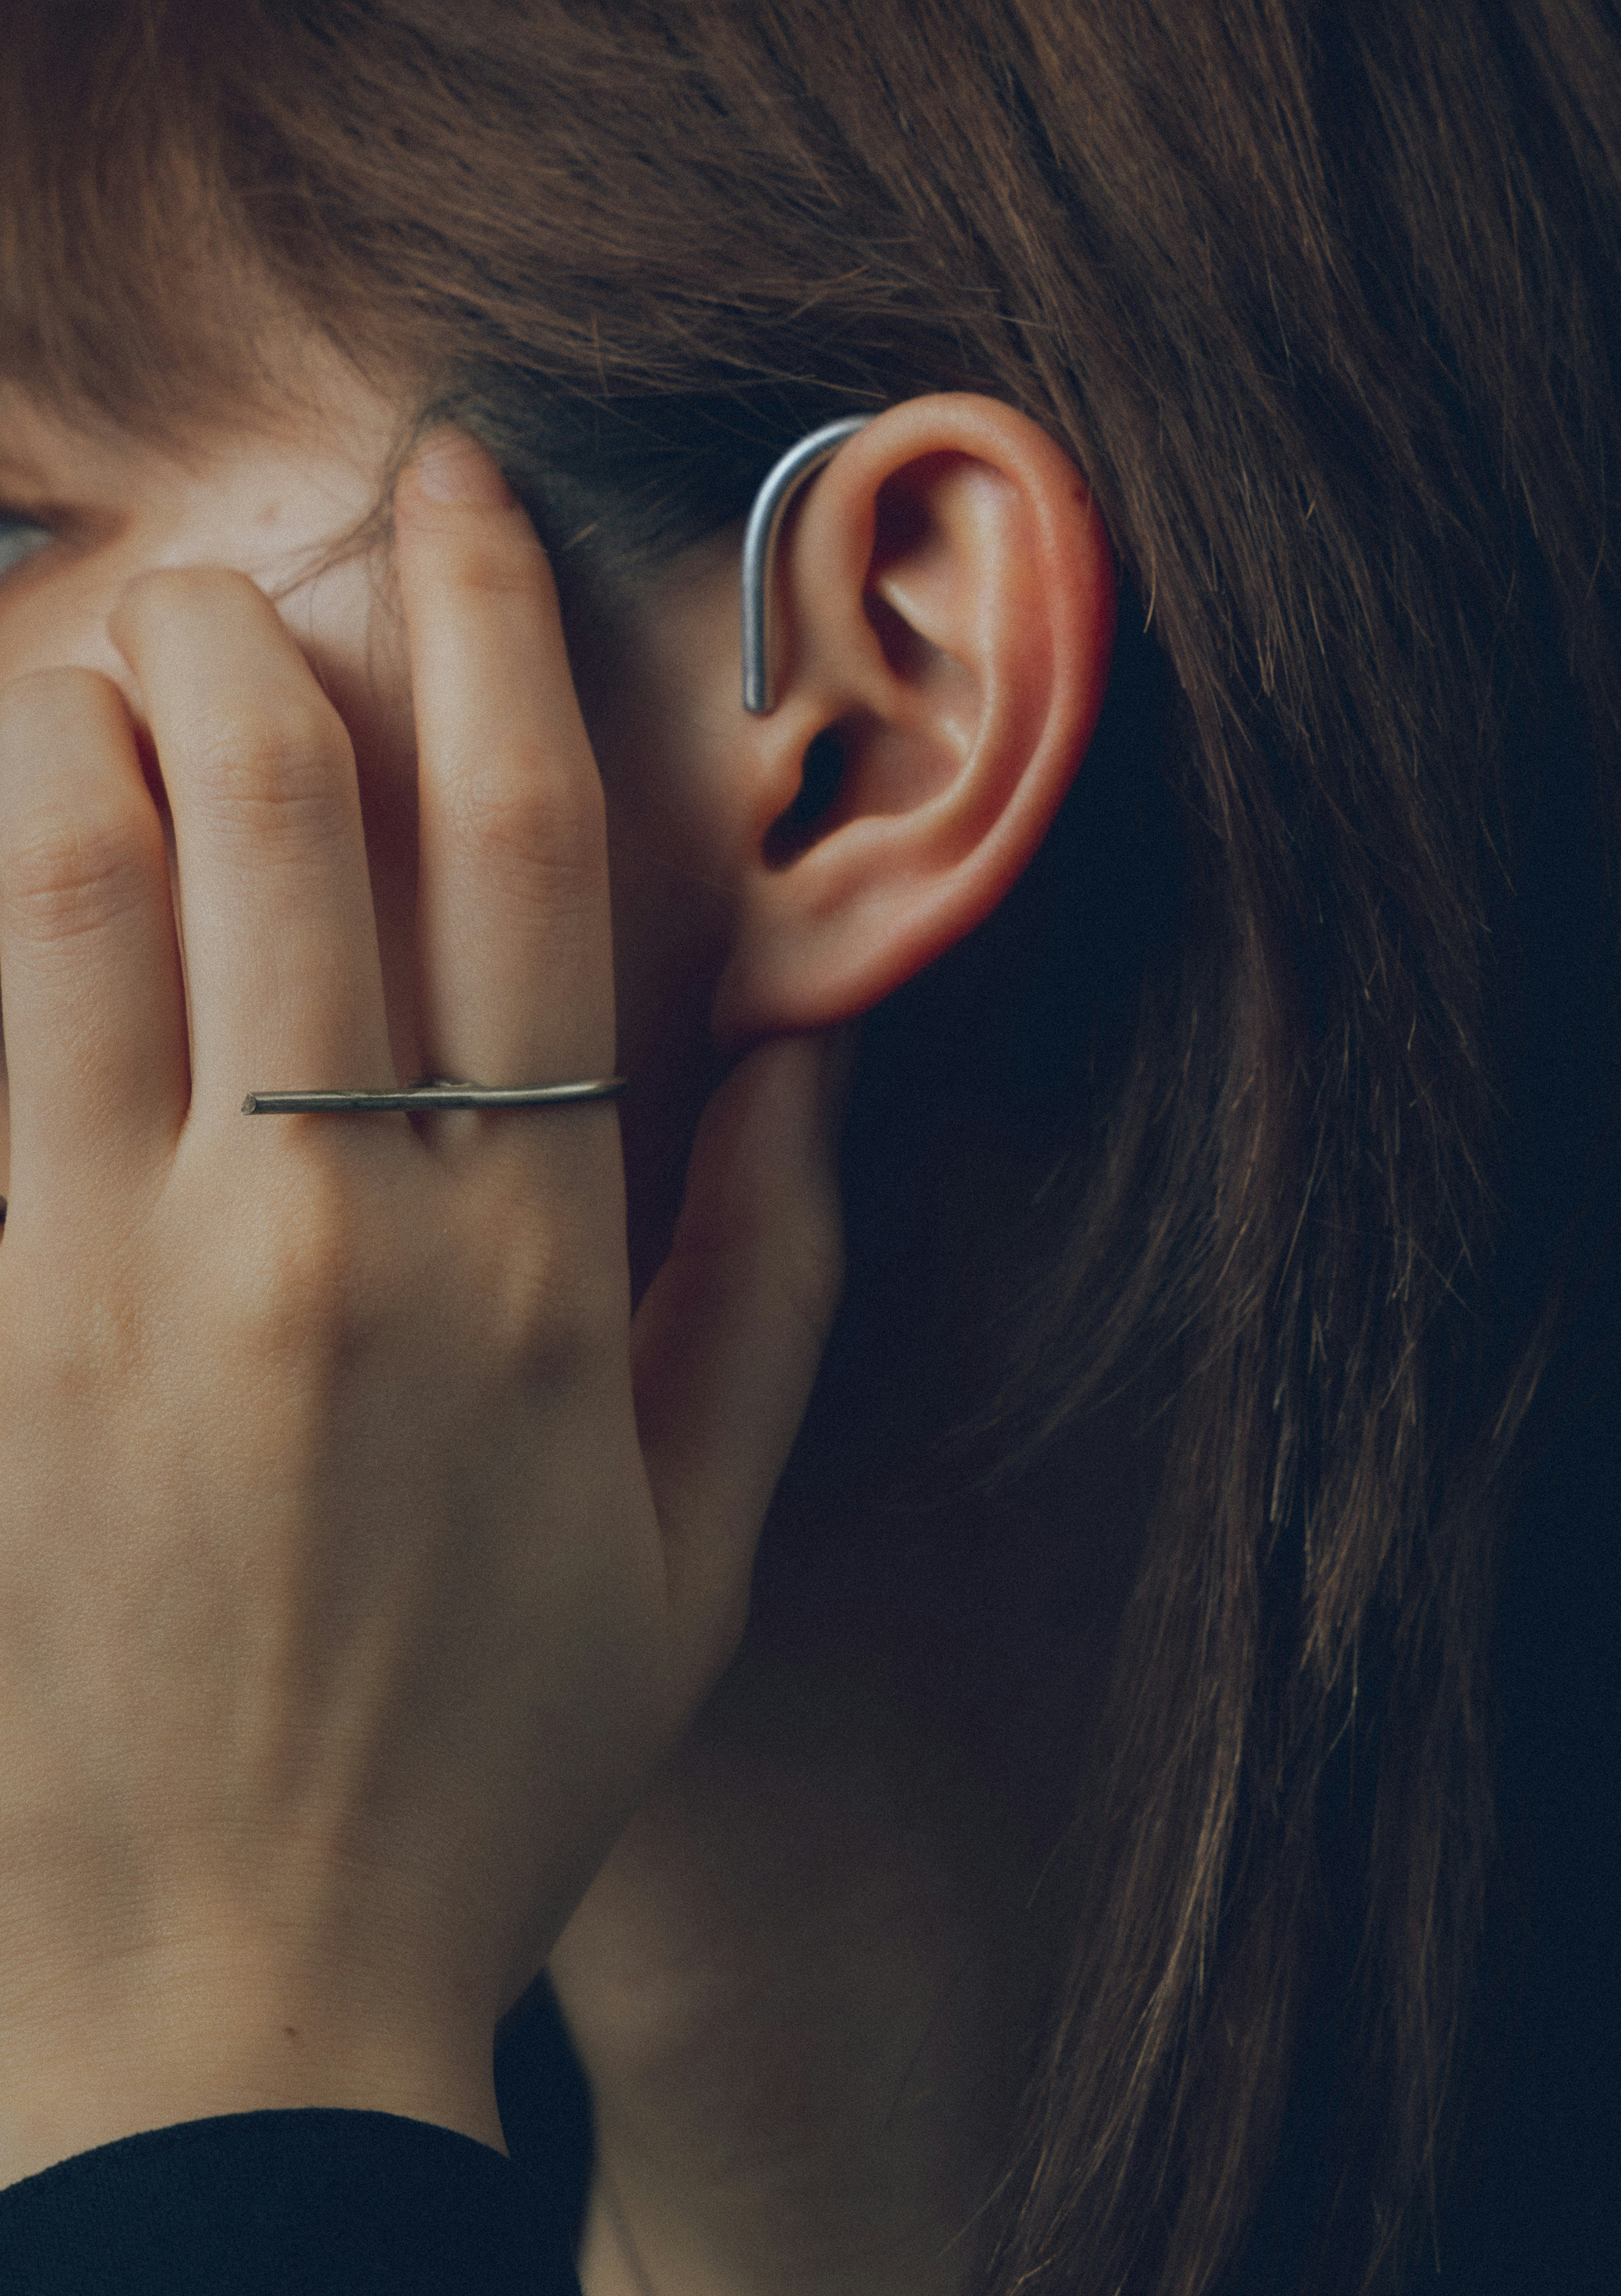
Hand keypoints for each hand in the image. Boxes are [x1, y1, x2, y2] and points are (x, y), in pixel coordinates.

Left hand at [0, 434, 848, 2186]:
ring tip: (94, 673)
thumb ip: (774, 1293)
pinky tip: (11, 876)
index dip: (493, 638)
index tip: (456, 509)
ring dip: (81, 730)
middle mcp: (326, 1230)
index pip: (522, 853)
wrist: (235, 2000)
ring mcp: (114, 1285)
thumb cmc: (487, 1764)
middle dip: (248, 630)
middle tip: (234, 574)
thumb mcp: (693, 1552)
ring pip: (76, 894)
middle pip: (279, 813)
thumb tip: (810, 1073)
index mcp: (526, 1263)